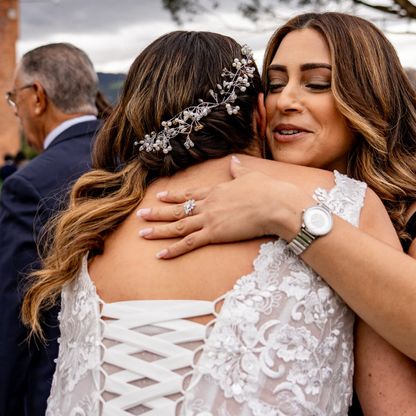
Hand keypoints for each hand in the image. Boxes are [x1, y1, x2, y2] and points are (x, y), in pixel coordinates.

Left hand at [137, 156, 306, 258]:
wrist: (274, 204)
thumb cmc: (268, 190)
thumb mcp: (251, 175)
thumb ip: (239, 170)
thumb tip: (234, 160)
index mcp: (216, 190)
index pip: (189, 194)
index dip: (173, 196)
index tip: (159, 196)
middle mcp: (208, 204)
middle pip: (177, 210)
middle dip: (157, 213)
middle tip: (140, 215)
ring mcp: (209, 219)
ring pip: (177, 226)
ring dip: (158, 230)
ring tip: (142, 234)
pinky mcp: (214, 234)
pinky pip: (189, 243)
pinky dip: (173, 250)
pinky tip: (160, 255)